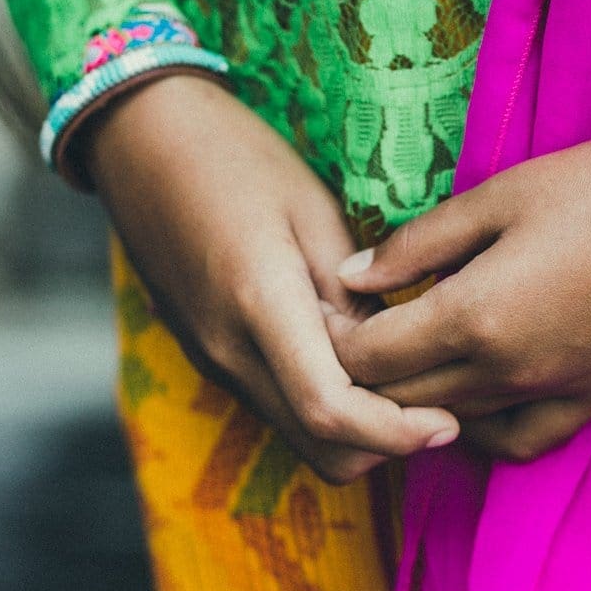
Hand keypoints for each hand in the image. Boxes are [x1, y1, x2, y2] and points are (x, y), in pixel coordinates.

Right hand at [83, 72, 458, 483]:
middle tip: (440, 405)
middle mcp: (229, 351)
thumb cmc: (236, 157)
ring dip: (356, 430)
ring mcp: (214, 360)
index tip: (447, 424)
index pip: (330, 409)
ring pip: (299, 436)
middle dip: (385, 443)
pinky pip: (278, 407)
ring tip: (406, 379)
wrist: (144, 144)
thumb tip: (394, 351)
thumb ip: (352, 290)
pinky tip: (358, 361)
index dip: (396, 432)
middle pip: (319, 447)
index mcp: (259, 303)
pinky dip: (325, 408)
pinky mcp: (211, 356)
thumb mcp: (312, 207)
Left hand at [333, 90, 590, 461]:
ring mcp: (551, 395)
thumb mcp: (497, 197)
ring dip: (413, 397)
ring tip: (404, 352)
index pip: (368, 356)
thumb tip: (350, 277)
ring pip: (451, 423)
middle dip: (362, 367)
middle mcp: (506, 375)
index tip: (326, 304)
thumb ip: (417, 244)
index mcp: (472, 318)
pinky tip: (468, 395)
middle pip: (400, 397)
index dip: (332, 334)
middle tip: (352, 324)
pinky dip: (478, 430)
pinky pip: (516, 442)